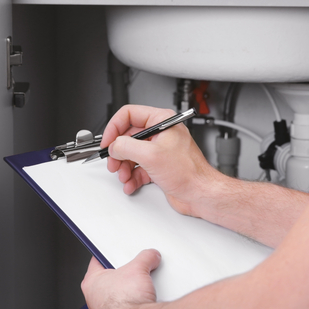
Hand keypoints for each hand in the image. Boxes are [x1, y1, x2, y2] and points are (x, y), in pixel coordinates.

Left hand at [81, 249, 160, 308]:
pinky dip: (133, 306)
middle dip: (124, 274)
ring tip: (141, 287)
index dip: (109, 255)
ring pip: (118, 296)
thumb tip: (150, 256)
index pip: (97, 261)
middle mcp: (93, 299)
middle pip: (110, 279)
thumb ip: (145, 258)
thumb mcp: (138, 269)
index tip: (117, 253)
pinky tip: (142, 303)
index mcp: (91, 282)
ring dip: (129, 291)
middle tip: (135, 270)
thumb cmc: (126, 302)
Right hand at [101, 104, 219, 215]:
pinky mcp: (159, 166)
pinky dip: (132, 176)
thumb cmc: (189, 172)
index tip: (108, 141)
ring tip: (124, 176)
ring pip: (132, 154)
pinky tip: (131, 183)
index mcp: (162, 121)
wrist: (201, 194)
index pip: (129, 114)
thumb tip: (114, 146)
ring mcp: (160, 150)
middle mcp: (161, 133)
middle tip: (113, 162)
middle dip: (119, 152)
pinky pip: (139, 168)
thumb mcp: (151, 155)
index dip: (114, 127)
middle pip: (129, 137)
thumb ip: (126, 147)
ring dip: (124, 166)